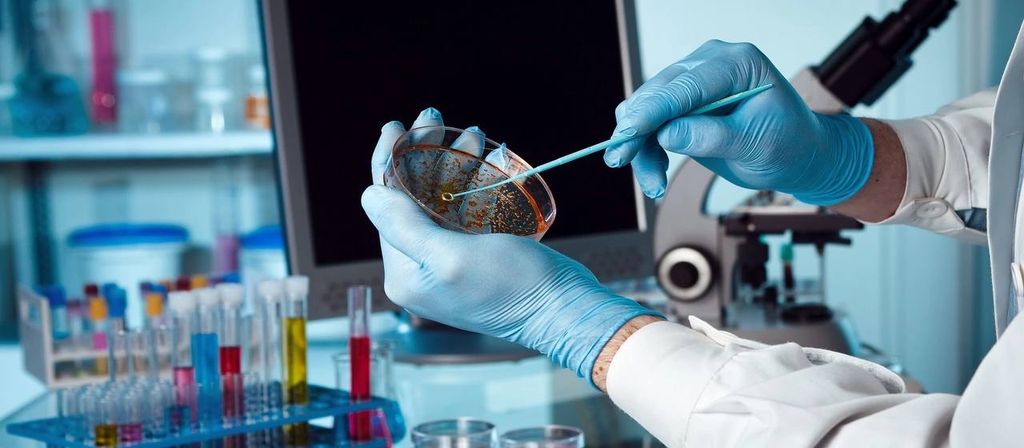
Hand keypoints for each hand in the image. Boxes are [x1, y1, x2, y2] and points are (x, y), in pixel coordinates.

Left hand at [363, 108, 659, 382]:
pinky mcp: (476, 256)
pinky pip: (466, 210)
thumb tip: (368, 195)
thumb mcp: (451, 256)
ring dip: (454, 163)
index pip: (386, 206)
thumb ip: (405, 227)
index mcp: (405, 274)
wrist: (565, 311)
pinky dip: (474, 182)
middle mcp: (421, 270)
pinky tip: (488, 159)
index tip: (395, 125)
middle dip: (425, 155)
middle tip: (437, 118)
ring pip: (441, 199)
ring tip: (472, 134)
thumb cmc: (512, 286)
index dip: (387, 161)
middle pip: (411, 198)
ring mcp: (449, 263)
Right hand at [606, 40, 873, 205]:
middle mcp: (710, 63)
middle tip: (621, 162)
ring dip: (641, 146)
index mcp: (737, 64)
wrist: (797, 153)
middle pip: (658, 92)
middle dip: (637, 131)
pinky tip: (655, 175)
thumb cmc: (787, 145)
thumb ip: (712, 137)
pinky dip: (646, 148)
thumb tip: (667, 134)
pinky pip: (651, 122)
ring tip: (653, 184)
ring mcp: (694, 79)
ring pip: (646, 109)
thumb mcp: (756, 145)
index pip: (686, 84)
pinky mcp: (682, 101)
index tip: (627, 133)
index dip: (653, 110)